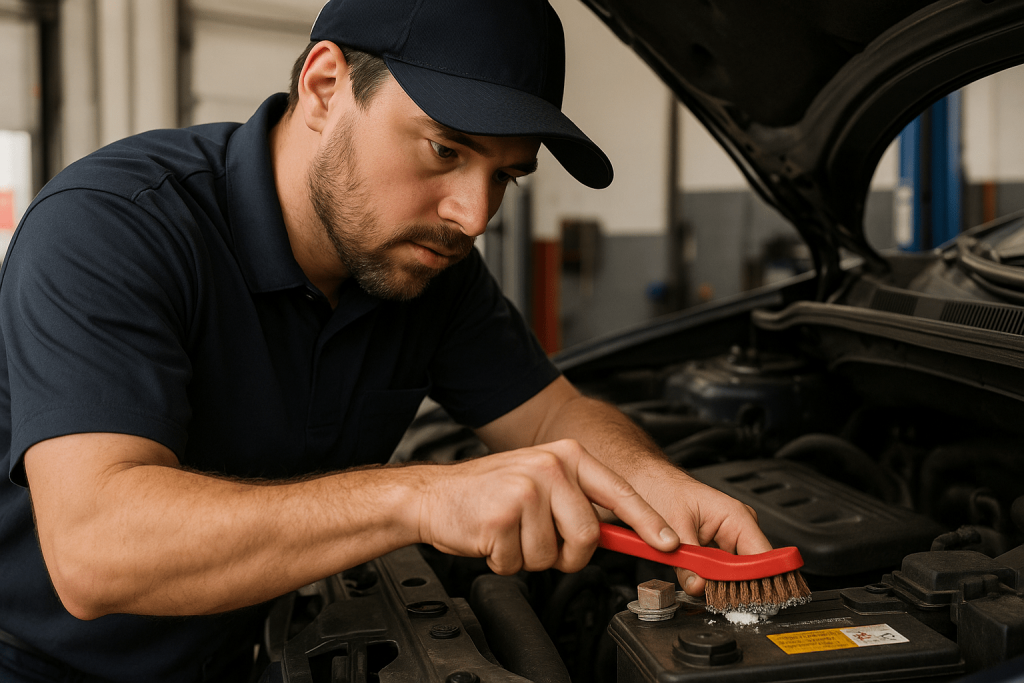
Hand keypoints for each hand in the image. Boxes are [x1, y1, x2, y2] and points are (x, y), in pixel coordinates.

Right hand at [416, 439, 679, 574]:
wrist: (435, 496)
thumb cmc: (490, 494)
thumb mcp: (543, 484)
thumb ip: (582, 501)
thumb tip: (628, 532)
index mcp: (565, 455)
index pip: (618, 492)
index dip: (648, 522)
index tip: (669, 543)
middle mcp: (549, 466)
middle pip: (588, 535)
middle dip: (567, 553)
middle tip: (541, 542)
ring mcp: (525, 488)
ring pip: (554, 554)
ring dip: (530, 557)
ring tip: (511, 533)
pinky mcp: (502, 515)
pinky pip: (521, 563)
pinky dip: (505, 562)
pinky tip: (493, 538)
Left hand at [633, 462, 772, 595]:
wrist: (647, 480)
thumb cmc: (662, 489)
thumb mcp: (673, 525)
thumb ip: (687, 561)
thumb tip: (698, 586)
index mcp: (737, 516)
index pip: (762, 559)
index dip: (756, 583)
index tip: (741, 600)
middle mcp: (738, 528)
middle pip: (749, 571)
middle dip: (730, 588)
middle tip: (708, 593)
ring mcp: (728, 539)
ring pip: (733, 575)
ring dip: (716, 585)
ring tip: (696, 581)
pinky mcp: (715, 549)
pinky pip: (719, 572)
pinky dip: (708, 580)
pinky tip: (695, 578)